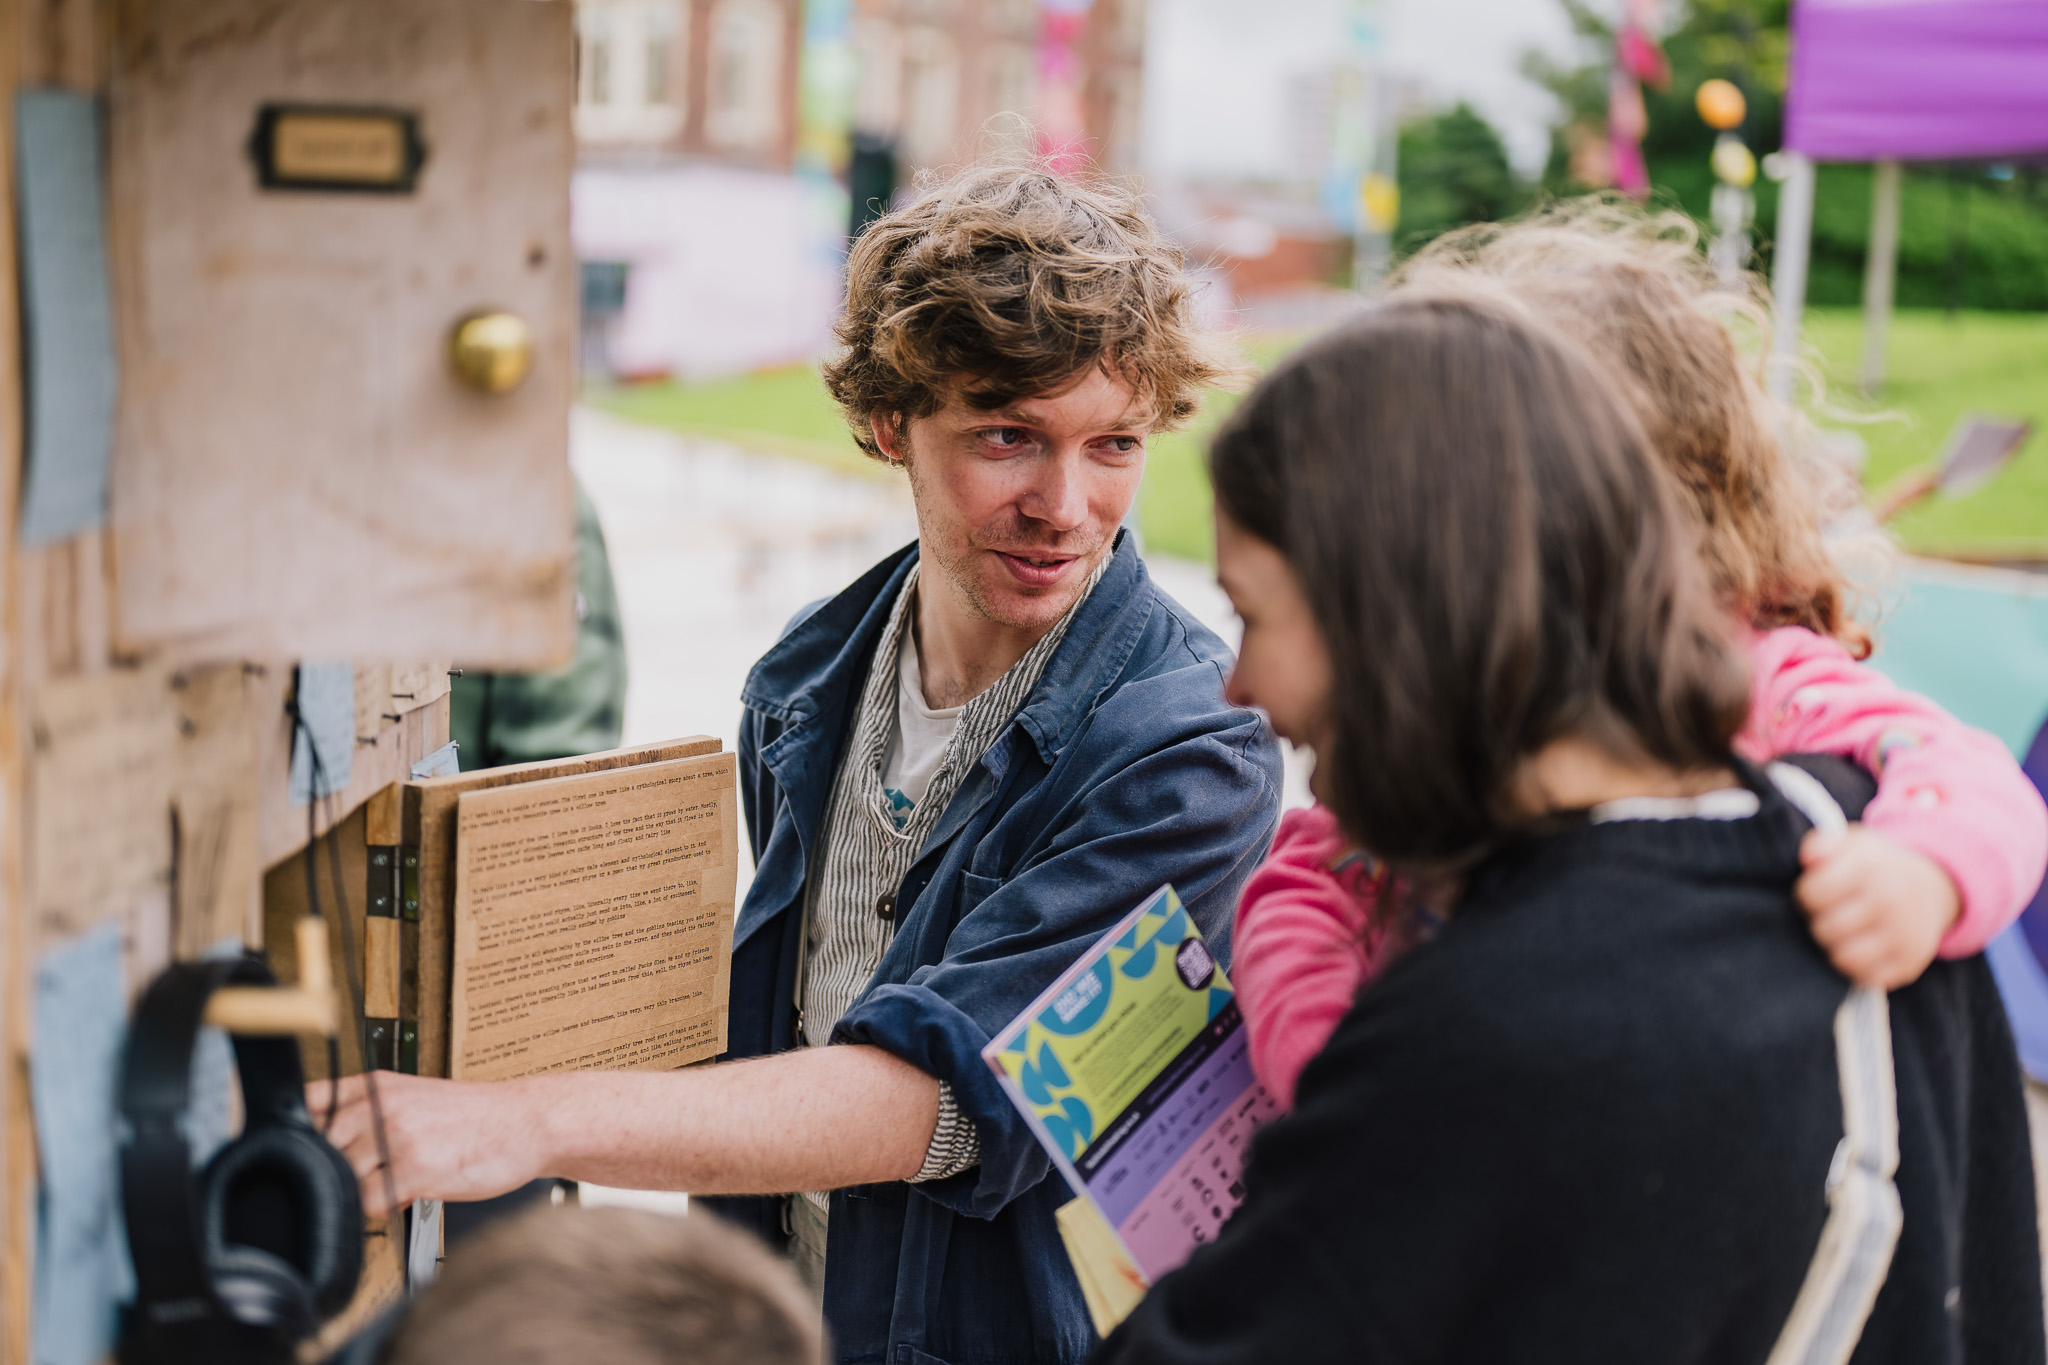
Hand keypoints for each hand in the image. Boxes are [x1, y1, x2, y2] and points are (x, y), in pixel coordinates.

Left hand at [309, 1071, 549, 1218]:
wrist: (527, 1121)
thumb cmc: (475, 1116)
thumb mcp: (414, 1097)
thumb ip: (369, 1116)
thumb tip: (323, 1152)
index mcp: (376, 1085)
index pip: (307, 1103)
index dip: (293, 1133)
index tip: (296, 1150)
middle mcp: (381, 1106)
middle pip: (317, 1149)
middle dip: (330, 1171)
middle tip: (362, 1175)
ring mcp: (396, 1137)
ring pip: (340, 1179)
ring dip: (357, 1192)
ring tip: (388, 1185)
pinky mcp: (415, 1169)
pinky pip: (368, 1202)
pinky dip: (378, 1209)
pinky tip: (401, 1197)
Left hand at [1797, 827, 1960, 988]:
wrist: (1927, 888)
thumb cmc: (1873, 867)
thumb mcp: (1851, 844)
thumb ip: (1822, 844)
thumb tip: (1808, 858)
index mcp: (1870, 867)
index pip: (1813, 894)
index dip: (1807, 895)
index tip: (1816, 892)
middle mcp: (1890, 900)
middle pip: (1825, 928)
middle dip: (1819, 921)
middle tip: (1829, 913)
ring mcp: (1903, 934)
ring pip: (1843, 957)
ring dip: (1834, 947)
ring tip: (1840, 932)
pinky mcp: (1910, 962)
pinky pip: (1866, 977)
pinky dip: (1855, 968)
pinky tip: (1856, 949)